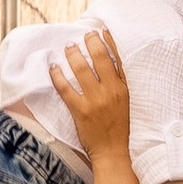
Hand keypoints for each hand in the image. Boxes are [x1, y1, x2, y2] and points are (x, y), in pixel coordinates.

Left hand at [50, 29, 132, 157]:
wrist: (115, 152)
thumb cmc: (122, 128)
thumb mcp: (129, 102)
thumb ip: (122, 84)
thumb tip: (113, 64)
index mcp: (125, 87)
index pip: (119, 58)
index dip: (110, 42)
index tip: (102, 31)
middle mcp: (111, 90)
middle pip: (100, 58)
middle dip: (90, 42)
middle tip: (84, 35)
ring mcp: (95, 100)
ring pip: (81, 69)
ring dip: (73, 54)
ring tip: (68, 47)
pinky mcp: (80, 110)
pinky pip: (65, 88)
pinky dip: (57, 76)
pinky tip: (53, 67)